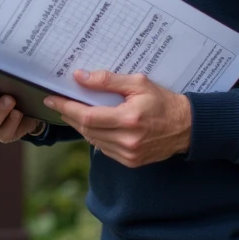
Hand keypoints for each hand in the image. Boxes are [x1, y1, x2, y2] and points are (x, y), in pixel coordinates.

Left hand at [43, 69, 191, 167]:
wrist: (187, 127)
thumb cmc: (163, 101)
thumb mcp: (138, 83)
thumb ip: (108, 80)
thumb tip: (80, 77)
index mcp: (129, 119)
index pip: (87, 116)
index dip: (66, 108)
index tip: (51, 98)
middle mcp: (127, 140)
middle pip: (86, 129)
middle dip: (69, 115)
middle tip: (59, 102)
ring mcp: (129, 154)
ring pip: (93, 140)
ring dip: (80, 126)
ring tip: (74, 112)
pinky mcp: (131, 162)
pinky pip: (104, 149)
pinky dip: (95, 136)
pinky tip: (94, 125)